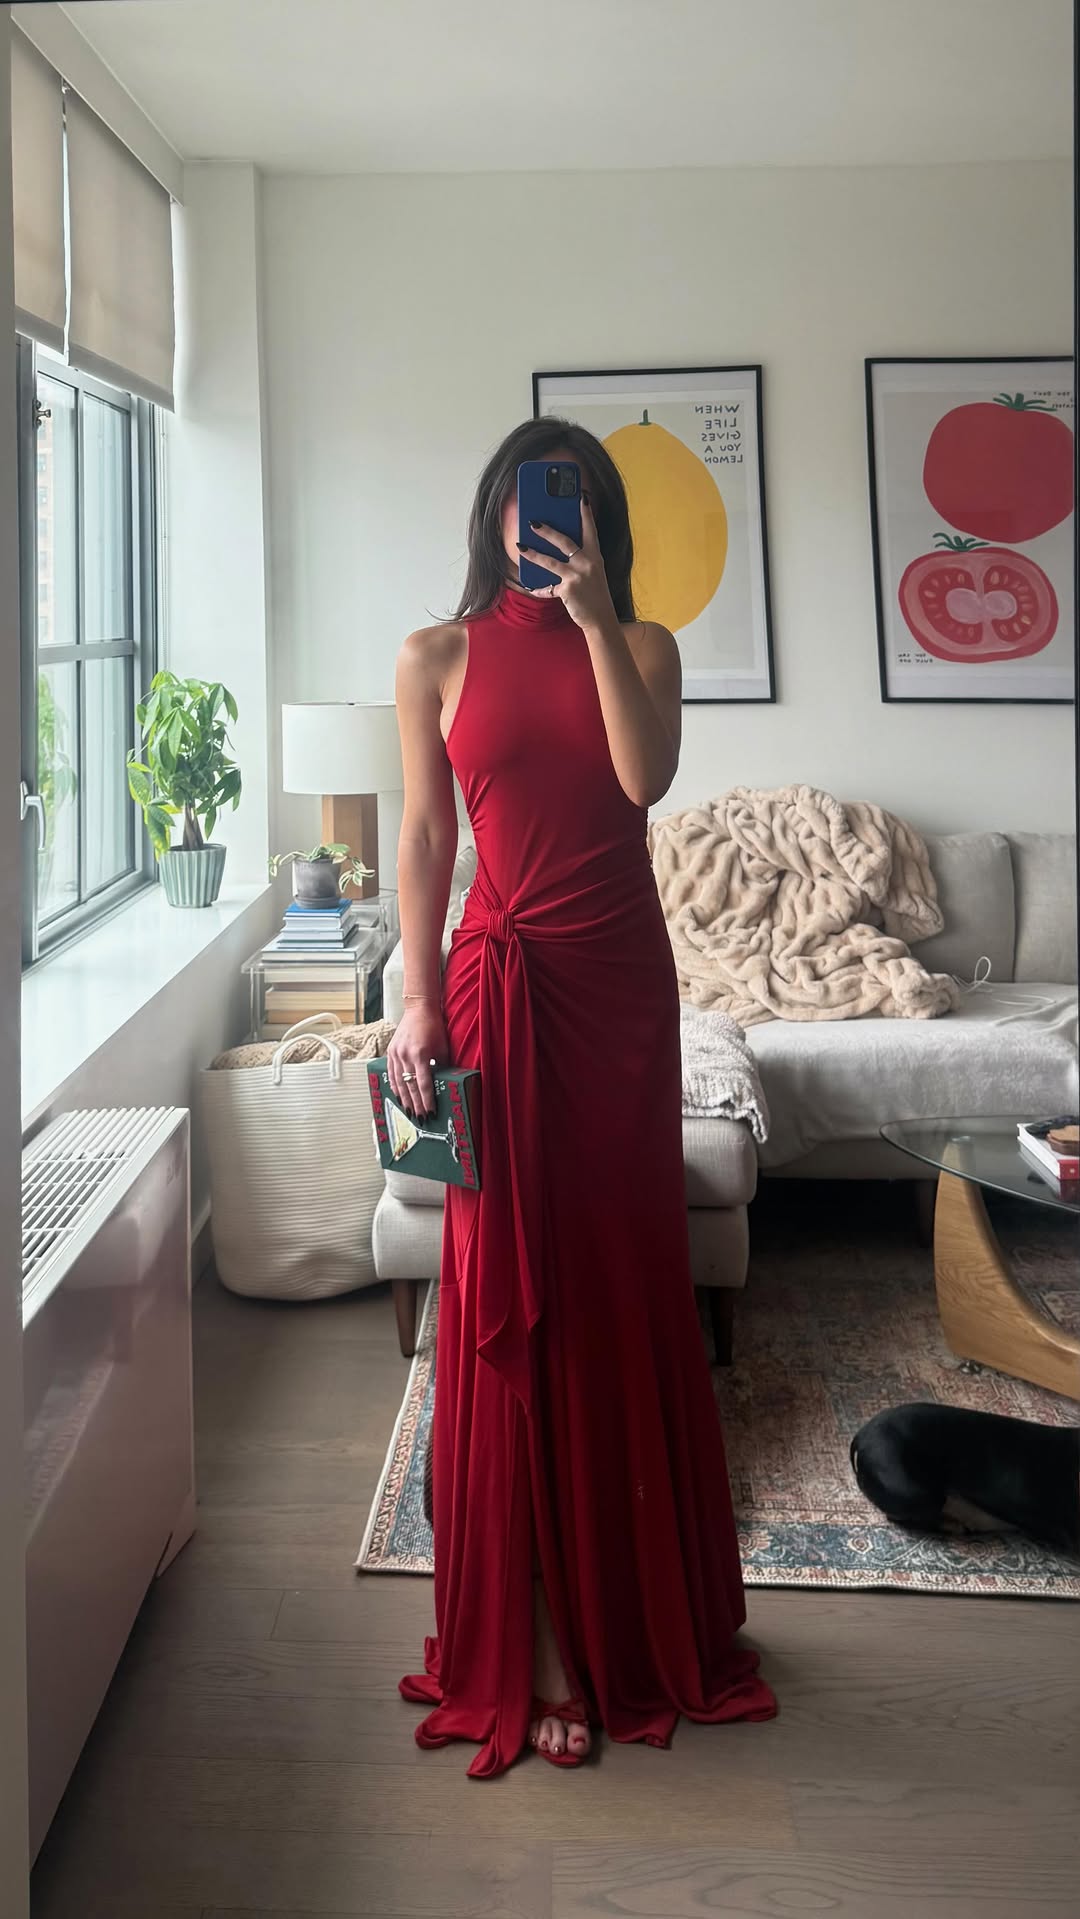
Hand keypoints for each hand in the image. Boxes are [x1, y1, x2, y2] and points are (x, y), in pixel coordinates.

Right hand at [387, 1002, 447, 1119]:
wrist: (419, 1009)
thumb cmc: (433, 1026)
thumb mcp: (443, 1047)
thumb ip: (441, 1065)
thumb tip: (443, 1083)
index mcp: (420, 1054)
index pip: (423, 1084)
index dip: (427, 1100)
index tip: (431, 1112)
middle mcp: (405, 1055)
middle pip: (410, 1086)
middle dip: (416, 1105)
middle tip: (421, 1118)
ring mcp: (396, 1054)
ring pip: (398, 1082)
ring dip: (404, 1099)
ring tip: (410, 1112)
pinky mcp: (390, 1052)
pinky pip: (391, 1074)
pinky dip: (395, 1087)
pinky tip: (399, 1097)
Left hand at [516, 495, 616, 633]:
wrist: (601, 619)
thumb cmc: (595, 595)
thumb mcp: (593, 573)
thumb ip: (580, 561)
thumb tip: (558, 551)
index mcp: (595, 557)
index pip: (591, 531)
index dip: (586, 514)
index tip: (582, 497)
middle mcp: (587, 563)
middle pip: (565, 542)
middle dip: (547, 531)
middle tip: (533, 522)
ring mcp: (577, 576)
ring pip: (550, 561)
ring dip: (533, 553)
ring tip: (521, 546)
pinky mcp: (567, 590)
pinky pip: (548, 587)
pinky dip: (539, 589)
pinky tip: (531, 587)